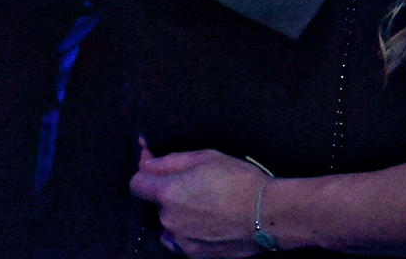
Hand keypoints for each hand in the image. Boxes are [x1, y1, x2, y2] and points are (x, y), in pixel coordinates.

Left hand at [130, 144, 266, 258]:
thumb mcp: (206, 157)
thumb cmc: (240, 181)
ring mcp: (181, 241)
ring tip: (211, 204)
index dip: (146, 172)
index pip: (137, 184)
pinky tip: (212, 222)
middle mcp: (169, 220)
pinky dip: (191, 231)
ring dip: (182, 212)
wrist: (269, 214)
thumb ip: (170, 161)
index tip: (157, 167)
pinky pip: (182, 240)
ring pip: (171, 222)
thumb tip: (147, 161)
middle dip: (171, 192)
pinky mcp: (195, 255)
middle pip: (158, 203)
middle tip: (199, 184)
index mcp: (168, 193)